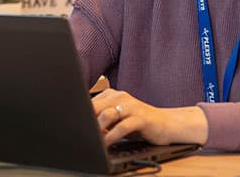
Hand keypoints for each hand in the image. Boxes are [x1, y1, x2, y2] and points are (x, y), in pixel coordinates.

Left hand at [92, 88, 208, 146]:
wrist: (165, 124)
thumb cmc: (138, 122)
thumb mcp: (117, 119)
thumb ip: (102, 120)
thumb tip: (81, 128)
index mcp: (112, 95)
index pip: (90, 102)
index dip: (81, 115)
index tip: (74, 126)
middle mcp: (121, 97)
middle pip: (96, 107)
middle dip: (87, 121)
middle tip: (81, 135)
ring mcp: (132, 106)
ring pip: (108, 115)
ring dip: (97, 129)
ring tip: (92, 140)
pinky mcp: (141, 118)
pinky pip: (123, 127)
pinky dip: (112, 136)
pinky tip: (106, 144)